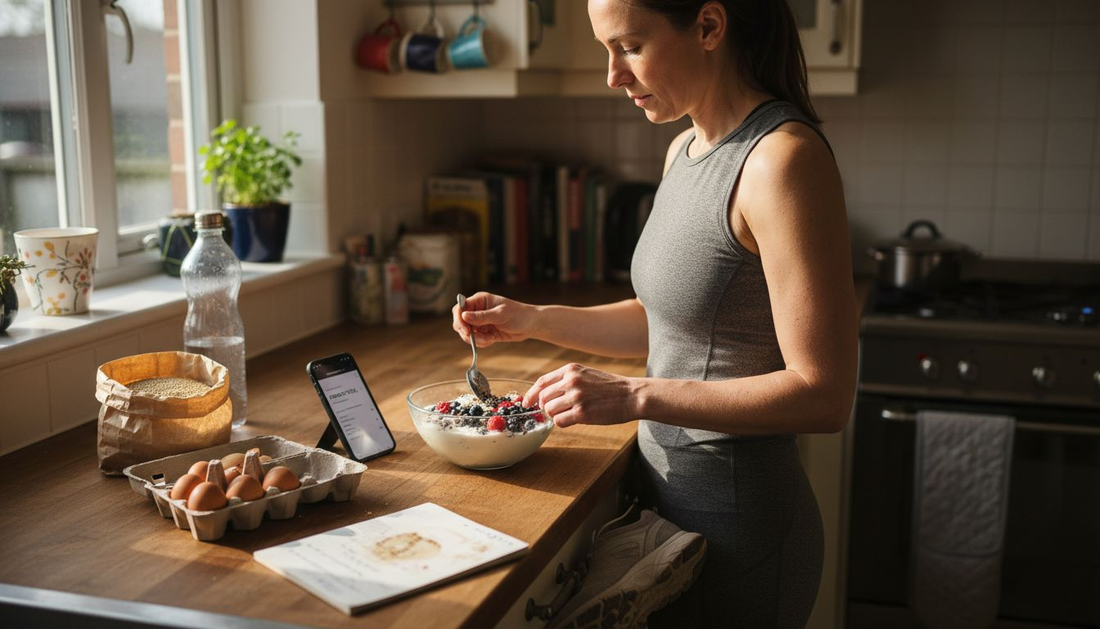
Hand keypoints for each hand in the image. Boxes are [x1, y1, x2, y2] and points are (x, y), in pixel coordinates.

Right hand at [452, 292, 535, 347]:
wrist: (530, 325)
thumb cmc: (518, 314)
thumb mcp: (500, 315)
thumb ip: (482, 316)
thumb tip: (464, 316)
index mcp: (479, 300)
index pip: (460, 308)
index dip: (459, 319)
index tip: (466, 330)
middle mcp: (477, 310)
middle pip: (460, 322)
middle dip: (467, 332)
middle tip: (477, 339)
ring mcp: (480, 322)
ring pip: (467, 333)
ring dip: (476, 339)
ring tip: (491, 338)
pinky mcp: (484, 332)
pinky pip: (476, 339)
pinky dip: (482, 342)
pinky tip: (493, 339)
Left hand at [523, 363, 640, 427]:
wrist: (631, 395)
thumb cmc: (610, 387)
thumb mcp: (586, 374)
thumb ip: (567, 380)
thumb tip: (545, 395)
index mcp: (571, 370)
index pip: (542, 382)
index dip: (532, 394)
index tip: (527, 403)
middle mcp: (571, 381)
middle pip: (543, 398)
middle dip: (546, 408)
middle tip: (556, 412)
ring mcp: (576, 397)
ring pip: (550, 411)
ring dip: (557, 416)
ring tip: (571, 414)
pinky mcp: (582, 413)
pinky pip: (560, 422)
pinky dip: (564, 423)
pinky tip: (576, 419)